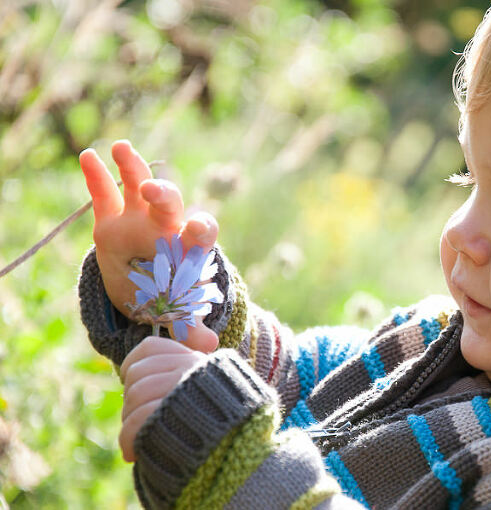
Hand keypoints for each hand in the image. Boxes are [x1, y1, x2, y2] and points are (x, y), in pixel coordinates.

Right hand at [80, 140, 218, 318]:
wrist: (147, 287)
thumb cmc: (168, 296)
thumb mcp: (178, 312)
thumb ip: (191, 327)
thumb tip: (210, 347)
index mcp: (186, 248)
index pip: (200, 232)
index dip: (201, 227)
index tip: (198, 226)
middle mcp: (165, 227)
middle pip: (170, 204)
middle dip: (164, 194)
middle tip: (153, 188)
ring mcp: (139, 220)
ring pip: (139, 188)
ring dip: (133, 167)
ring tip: (122, 148)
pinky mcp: (113, 220)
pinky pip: (105, 195)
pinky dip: (97, 175)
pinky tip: (88, 155)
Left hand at [119, 334, 214, 461]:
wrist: (244, 445)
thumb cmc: (226, 423)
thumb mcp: (212, 390)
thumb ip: (186, 378)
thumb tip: (147, 372)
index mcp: (197, 361)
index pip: (151, 347)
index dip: (133, 364)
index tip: (129, 381)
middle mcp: (191, 368)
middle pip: (138, 372)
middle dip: (130, 398)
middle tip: (137, 419)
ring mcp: (182, 388)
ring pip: (136, 394)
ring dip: (130, 420)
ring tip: (137, 439)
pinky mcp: (170, 414)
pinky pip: (137, 419)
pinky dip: (128, 438)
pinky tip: (132, 453)